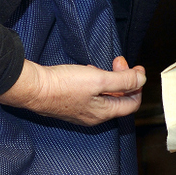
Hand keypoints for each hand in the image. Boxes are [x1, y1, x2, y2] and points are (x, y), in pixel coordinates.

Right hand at [0, 55, 145, 125]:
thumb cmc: (64, 85)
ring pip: (106, 95)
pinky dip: (98, 81)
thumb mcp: (99, 79)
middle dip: (124, 78)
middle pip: (119, 98)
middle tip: (119, 61)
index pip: (132, 104)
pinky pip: (92, 93)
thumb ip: (123, 81)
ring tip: (107, 64)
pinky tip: (91, 70)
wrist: (33, 88)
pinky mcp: (71, 103)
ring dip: (111, 78)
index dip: (138, 85)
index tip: (137, 68)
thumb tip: (142, 80)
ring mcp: (81, 110)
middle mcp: (93, 116)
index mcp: (103, 113)